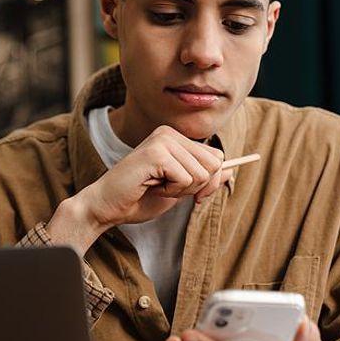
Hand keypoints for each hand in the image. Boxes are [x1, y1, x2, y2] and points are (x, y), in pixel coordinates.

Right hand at [46, 125, 229, 253]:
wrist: (107, 207)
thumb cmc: (140, 198)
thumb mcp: (181, 189)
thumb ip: (205, 179)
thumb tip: (232, 170)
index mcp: (176, 138)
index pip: (217, 157)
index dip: (209, 182)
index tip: (190, 192)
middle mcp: (170, 133)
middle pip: (214, 164)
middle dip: (196, 186)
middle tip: (168, 188)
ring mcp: (162, 140)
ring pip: (201, 173)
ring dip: (182, 189)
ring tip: (157, 186)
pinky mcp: (156, 153)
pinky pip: (186, 178)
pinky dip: (171, 191)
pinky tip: (151, 186)